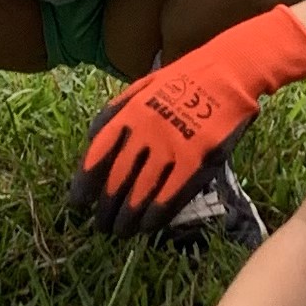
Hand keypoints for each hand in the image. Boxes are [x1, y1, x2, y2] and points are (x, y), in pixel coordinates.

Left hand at [72, 5, 305, 235]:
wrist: (228, 72)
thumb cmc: (182, 81)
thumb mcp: (140, 89)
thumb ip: (114, 114)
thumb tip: (91, 144)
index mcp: (128, 114)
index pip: (97, 156)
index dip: (84, 184)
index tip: (78, 204)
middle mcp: (145, 133)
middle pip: (116, 181)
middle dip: (105, 209)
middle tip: (100, 225)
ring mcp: (172, 147)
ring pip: (140, 194)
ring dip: (127, 218)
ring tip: (120, 233)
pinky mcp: (197, 160)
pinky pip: (170, 196)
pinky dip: (155, 216)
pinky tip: (146, 227)